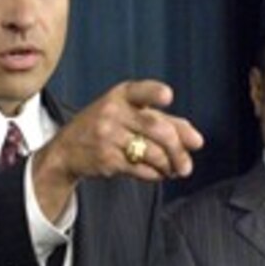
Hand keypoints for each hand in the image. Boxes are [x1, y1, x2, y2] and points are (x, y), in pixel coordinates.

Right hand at [32, 80, 203, 219]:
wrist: (67, 150)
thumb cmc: (109, 127)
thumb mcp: (130, 114)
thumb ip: (165, 121)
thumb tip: (197, 141)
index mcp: (122, 95)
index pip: (141, 91)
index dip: (155, 93)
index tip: (168, 97)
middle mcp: (113, 112)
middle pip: (158, 129)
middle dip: (179, 150)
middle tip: (187, 165)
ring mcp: (108, 135)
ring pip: (152, 153)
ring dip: (169, 166)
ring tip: (175, 170)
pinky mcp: (106, 158)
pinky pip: (141, 169)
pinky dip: (155, 174)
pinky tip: (158, 174)